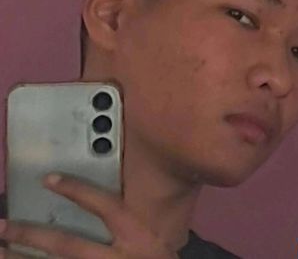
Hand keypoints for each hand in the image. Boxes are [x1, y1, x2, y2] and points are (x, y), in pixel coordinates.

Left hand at [0, 174, 179, 258]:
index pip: (104, 206)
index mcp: (135, 236)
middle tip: (2, 225)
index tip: (48, 179)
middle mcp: (115, 258)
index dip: (75, 190)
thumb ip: (130, 221)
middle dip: (32, 235)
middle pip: (67, 245)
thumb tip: (101, 201)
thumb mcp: (152, 237)